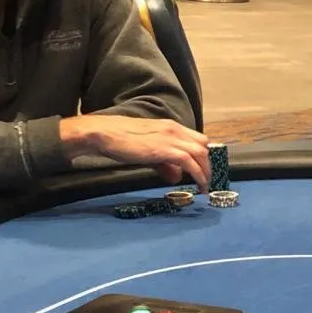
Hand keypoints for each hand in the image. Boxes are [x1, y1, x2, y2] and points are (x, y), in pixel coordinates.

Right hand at [60, 115, 210, 191]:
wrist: (105, 134)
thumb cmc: (121, 140)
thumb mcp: (147, 151)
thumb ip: (164, 162)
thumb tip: (176, 176)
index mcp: (170, 126)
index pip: (196, 138)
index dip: (202, 154)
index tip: (203, 168)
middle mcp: (175, 130)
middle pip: (202, 145)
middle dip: (206, 163)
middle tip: (204, 178)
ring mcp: (171, 138)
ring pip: (200, 153)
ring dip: (205, 170)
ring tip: (204, 185)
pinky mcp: (166, 149)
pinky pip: (191, 162)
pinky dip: (199, 174)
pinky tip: (199, 185)